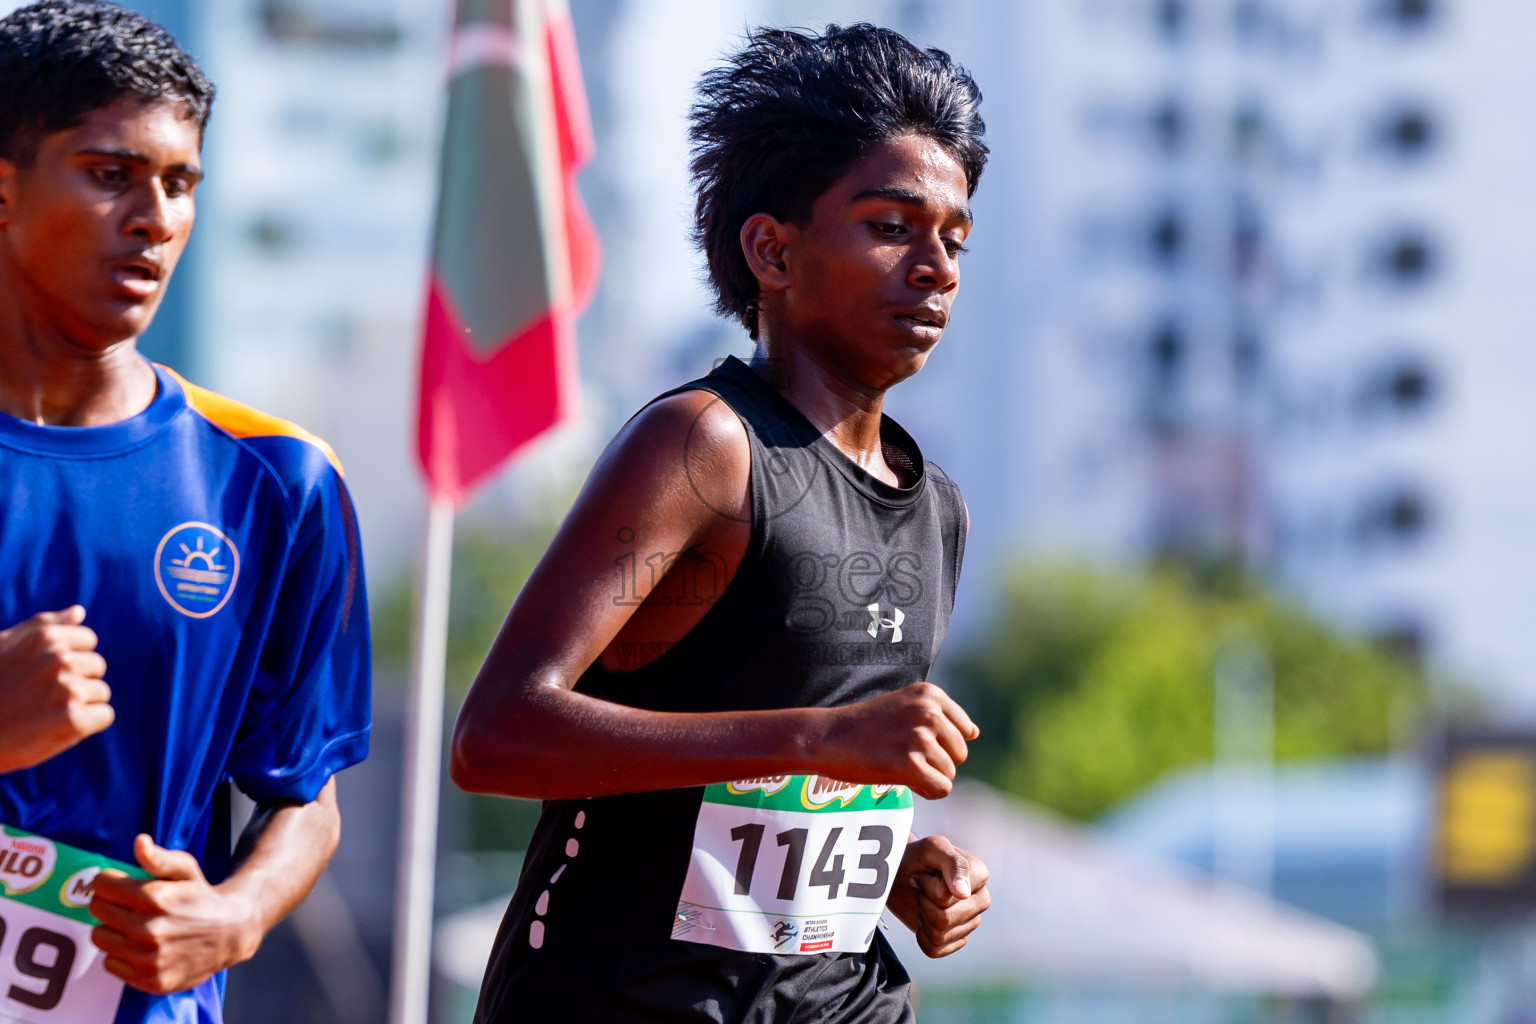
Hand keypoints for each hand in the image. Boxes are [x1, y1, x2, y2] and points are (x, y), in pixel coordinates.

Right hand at [0, 606, 111, 772]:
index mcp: (46, 638)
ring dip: (80, 704)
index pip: (88, 641)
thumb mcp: (5, 646)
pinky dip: (87, 725)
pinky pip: (105, 715)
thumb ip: (44, 626)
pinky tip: (58, 729)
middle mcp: (60, 659)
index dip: (69, 660)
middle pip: (97, 666)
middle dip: (76, 681)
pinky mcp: (73, 720)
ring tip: (46, 713)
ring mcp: (68, 689)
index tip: (45, 674)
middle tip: (42, 697)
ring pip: (101, 692)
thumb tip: (79, 611)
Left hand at [89, 835, 260, 994]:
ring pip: (99, 938)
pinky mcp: (149, 979)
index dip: (108, 881)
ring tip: (133, 925)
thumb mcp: (186, 870)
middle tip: (127, 904)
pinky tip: (140, 946)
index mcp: (156, 898)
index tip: (117, 883)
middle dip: (108, 903)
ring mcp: (149, 958)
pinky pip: (110, 964)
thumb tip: (139, 842)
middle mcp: (149, 930)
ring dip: (112, 930)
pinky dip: (121, 954)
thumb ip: (159, 858)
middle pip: (97, 910)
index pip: (102, 885)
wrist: (230, 933)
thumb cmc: (201, 898)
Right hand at [816, 682, 977, 798]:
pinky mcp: (911, 765)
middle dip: (938, 762)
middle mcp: (929, 712)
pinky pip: (941, 788)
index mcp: (930, 694)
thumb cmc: (865, 724)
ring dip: (928, 777)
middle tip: (905, 757)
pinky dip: (926, 791)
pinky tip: (905, 781)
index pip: (964, 730)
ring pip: (949, 773)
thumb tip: (976, 733)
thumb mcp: (904, 705)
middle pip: (960, 753)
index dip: (943, 744)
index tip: (914, 742)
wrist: (828, 737)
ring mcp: (920, 738)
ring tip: (900, 766)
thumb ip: (940, 714)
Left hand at [887, 835, 990, 957]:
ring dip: (922, 918)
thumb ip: (952, 863)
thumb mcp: (931, 848)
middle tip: (921, 888)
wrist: (901, 873)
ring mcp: (971, 922)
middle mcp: (980, 900)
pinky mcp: (959, 940)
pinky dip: (921, 937)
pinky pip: (935, 950)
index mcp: (979, 875)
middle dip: (924, 904)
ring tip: (923, 901)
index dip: (927, 885)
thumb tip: (964, 893)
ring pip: (939, 936)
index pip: (946, 896)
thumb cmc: (916, 858)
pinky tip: (923, 920)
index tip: (924, 872)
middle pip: (944, 919)